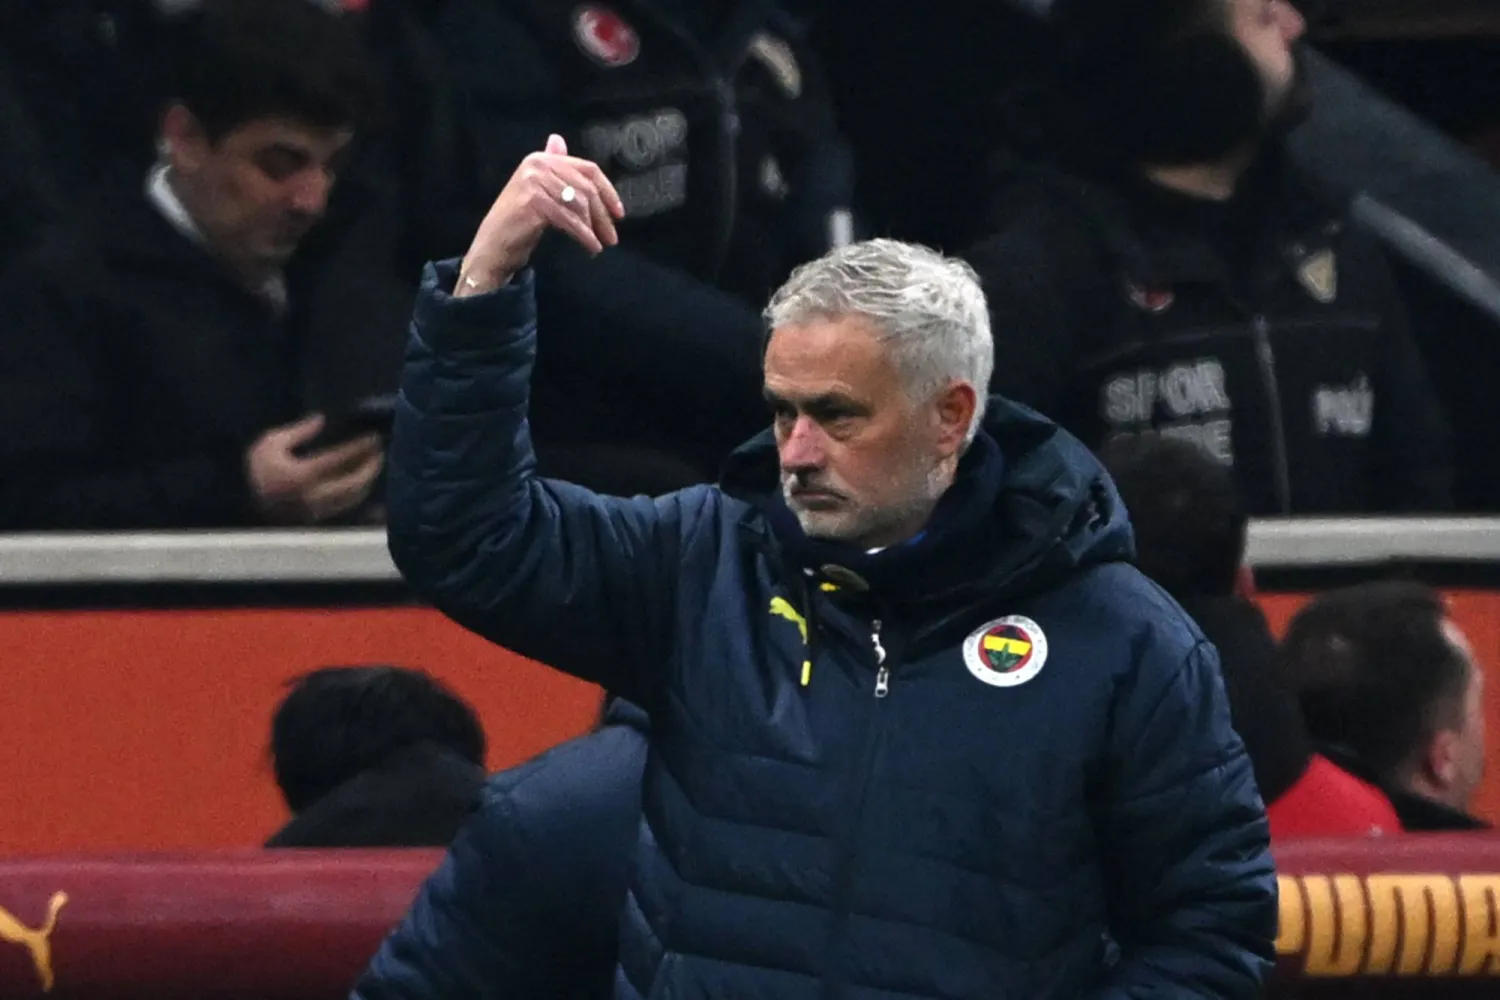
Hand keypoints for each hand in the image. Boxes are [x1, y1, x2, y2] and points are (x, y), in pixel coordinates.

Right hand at [245, 414, 385, 524]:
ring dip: (368, 480)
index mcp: (300, 475)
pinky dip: (359, 493)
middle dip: (371, 466)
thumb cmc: (260, 470)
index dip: (359, 448)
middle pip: (352, 482)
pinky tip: (364, 481)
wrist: (247, 503)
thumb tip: (321, 419)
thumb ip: (298, 431)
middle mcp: (312, 495)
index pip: (338, 459)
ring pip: (352, 497)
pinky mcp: (319, 518)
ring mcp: (317, 510)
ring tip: (376, 464)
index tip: (373, 437)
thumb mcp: (270, 443)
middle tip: (380, 452)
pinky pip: (346, 505)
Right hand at [456, 134, 624, 295]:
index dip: (608, 191)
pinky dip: (583, 235)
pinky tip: (591, 247)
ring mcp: (533, 182)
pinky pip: (568, 219)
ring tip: (601, 244)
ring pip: (579, 204)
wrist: (493, 245)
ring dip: (594, 228)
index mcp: (541, 158)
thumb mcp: (539, 190)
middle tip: (612, 236)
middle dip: (603, 215)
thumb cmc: (519, 221)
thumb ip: (552, 168)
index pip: (587, 169)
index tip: (619, 213)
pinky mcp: (532, 202)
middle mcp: (536, 165)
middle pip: (586, 187)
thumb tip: (558, 140)